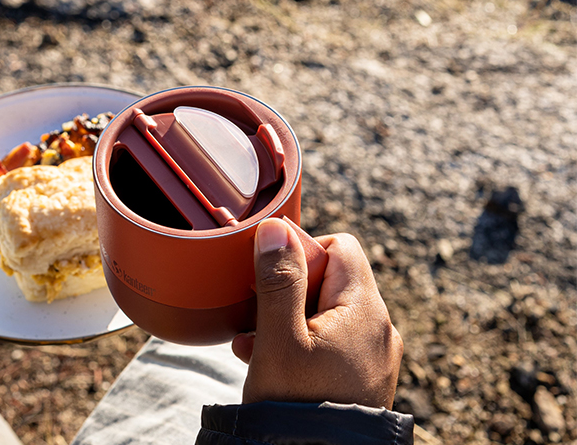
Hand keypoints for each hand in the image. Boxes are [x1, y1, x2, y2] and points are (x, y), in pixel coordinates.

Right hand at [231, 218, 402, 408]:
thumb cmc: (298, 405)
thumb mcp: (279, 338)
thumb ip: (279, 279)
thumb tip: (276, 227)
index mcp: (365, 310)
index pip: (339, 246)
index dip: (301, 251)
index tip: (271, 277)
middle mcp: (377, 328)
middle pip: (331, 279)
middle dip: (288, 289)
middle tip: (258, 311)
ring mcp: (371, 355)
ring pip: (326, 312)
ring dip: (288, 318)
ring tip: (254, 341)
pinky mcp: (360, 377)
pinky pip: (330, 342)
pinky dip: (300, 342)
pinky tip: (266, 359)